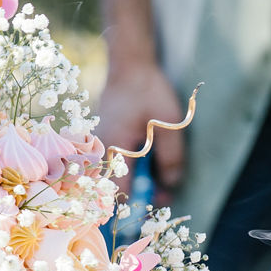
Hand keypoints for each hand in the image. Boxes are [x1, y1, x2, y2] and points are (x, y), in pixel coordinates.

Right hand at [95, 52, 185, 195]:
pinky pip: (113, 162)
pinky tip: (146, 159)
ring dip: (136, 180)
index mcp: (113, 150)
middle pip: (115, 187)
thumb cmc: (148, 91)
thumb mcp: (169, 123)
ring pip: (114, 175)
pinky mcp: (102, 139)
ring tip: (159, 176)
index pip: (119, 192)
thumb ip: (171, 156)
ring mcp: (98, 145)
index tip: (158, 205)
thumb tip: (172, 183)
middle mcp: (99, 152)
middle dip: (139, 194)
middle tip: (164, 194)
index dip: (138, 204)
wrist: (129, 65)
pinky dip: (130, 166)